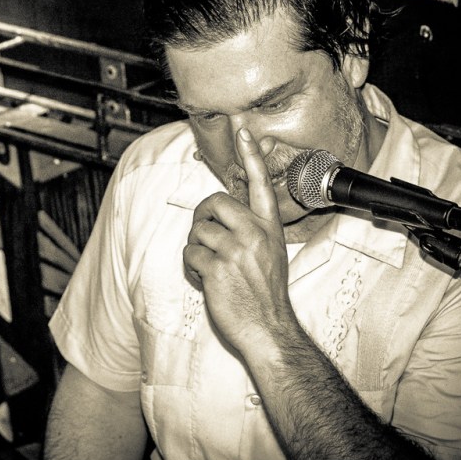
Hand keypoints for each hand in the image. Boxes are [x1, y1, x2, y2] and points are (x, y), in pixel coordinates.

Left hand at [184, 128, 292, 351]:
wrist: (268, 328)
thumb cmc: (266, 294)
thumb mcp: (270, 254)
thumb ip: (252, 231)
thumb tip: (222, 217)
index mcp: (269, 228)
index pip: (260, 184)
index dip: (250, 156)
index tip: (242, 131)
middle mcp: (254, 234)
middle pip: (214, 202)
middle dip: (201, 217)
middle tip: (204, 236)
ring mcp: (236, 250)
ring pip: (197, 232)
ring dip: (196, 250)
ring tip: (210, 267)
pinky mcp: (217, 268)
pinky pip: (190, 254)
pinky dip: (191, 268)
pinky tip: (205, 280)